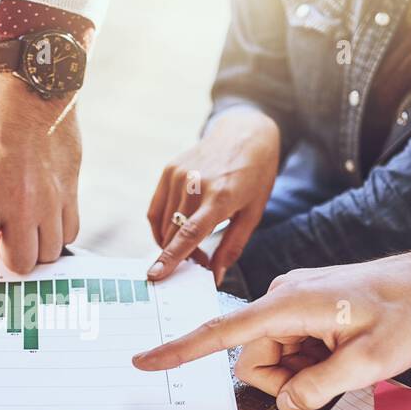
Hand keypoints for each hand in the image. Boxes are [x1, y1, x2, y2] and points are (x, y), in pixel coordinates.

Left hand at [0, 73, 80, 314]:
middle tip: (10, 242)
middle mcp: (19, 205)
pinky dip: (58, 235)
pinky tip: (49, 218)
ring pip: (50, 253)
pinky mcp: (71, 195)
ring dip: (38, 250)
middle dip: (15, 262)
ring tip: (30, 227)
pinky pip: (69, 234)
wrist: (35, 101)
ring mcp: (49, 202)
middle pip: (23, 263)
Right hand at [133, 240, 410, 409]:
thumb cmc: (407, 313)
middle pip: (252, 358)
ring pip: (271, 357)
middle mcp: (282, 298)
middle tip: (335, 374)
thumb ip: (319, 387)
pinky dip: (311, 360)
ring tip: (344, 357)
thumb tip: (285, 401)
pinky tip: (342, 348)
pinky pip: (289, 348)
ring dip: (302, 370)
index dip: (180, 350)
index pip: (220, 332)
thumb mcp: (370, 362)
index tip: (144, 361)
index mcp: (288, 304)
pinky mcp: (302, 309)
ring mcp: (291, 303)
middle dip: (285, 379)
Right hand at [147, 108, 280, 284]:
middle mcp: (195, 184)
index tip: (155, 275)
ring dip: (172, 243)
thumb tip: (215, 275)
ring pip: (163, 224)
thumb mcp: (253, 213)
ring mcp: (178, 175)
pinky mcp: (169, 171)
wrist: (245, 133)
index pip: (189, 233)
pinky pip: (156, 210)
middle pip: (173, 233)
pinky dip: (161, 227)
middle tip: (199, 262)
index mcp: (220, 196)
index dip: (172, 257)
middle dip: (181, 256)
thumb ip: (232, 246)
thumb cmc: (255, 175)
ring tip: (193, 245)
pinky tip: (175, 231)